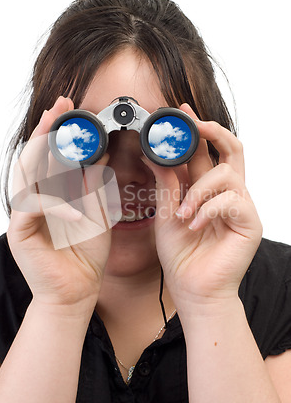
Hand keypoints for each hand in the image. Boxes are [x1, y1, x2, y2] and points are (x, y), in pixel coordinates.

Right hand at [7, 97, 113, 312]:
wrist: (78, 290)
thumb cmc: (85, 254)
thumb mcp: (98, 213)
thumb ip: (95, 185)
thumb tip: (101, 153)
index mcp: (53, 192)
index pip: (51, 155)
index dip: (58, 130)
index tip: (71, 109)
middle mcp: (35, 198)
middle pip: (34, 157)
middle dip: (46, 129)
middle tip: (60, 107)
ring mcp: (25, 214)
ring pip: (26, 175)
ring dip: (39, 153)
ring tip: (52, 131)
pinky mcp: (20, 233)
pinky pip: (34, 211)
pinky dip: (55, 207)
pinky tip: (74, 210)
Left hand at [143, 104, 262, 311]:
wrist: (191, 290)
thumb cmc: (181, 254)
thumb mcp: (165, 212)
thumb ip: (165, 182)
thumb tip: (152, 152)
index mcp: (208, 189)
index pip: (208, 151)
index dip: (198, 129)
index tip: (181, 112)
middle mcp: (228, 193)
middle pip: (233, 149)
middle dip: (213, 131)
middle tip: (194, 123)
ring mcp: (242, 207)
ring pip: (227, 173)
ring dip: (199, 189)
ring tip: (182, 212)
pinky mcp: (250, 223)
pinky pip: (232, 201)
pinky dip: (208, 210)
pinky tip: (193, 225)